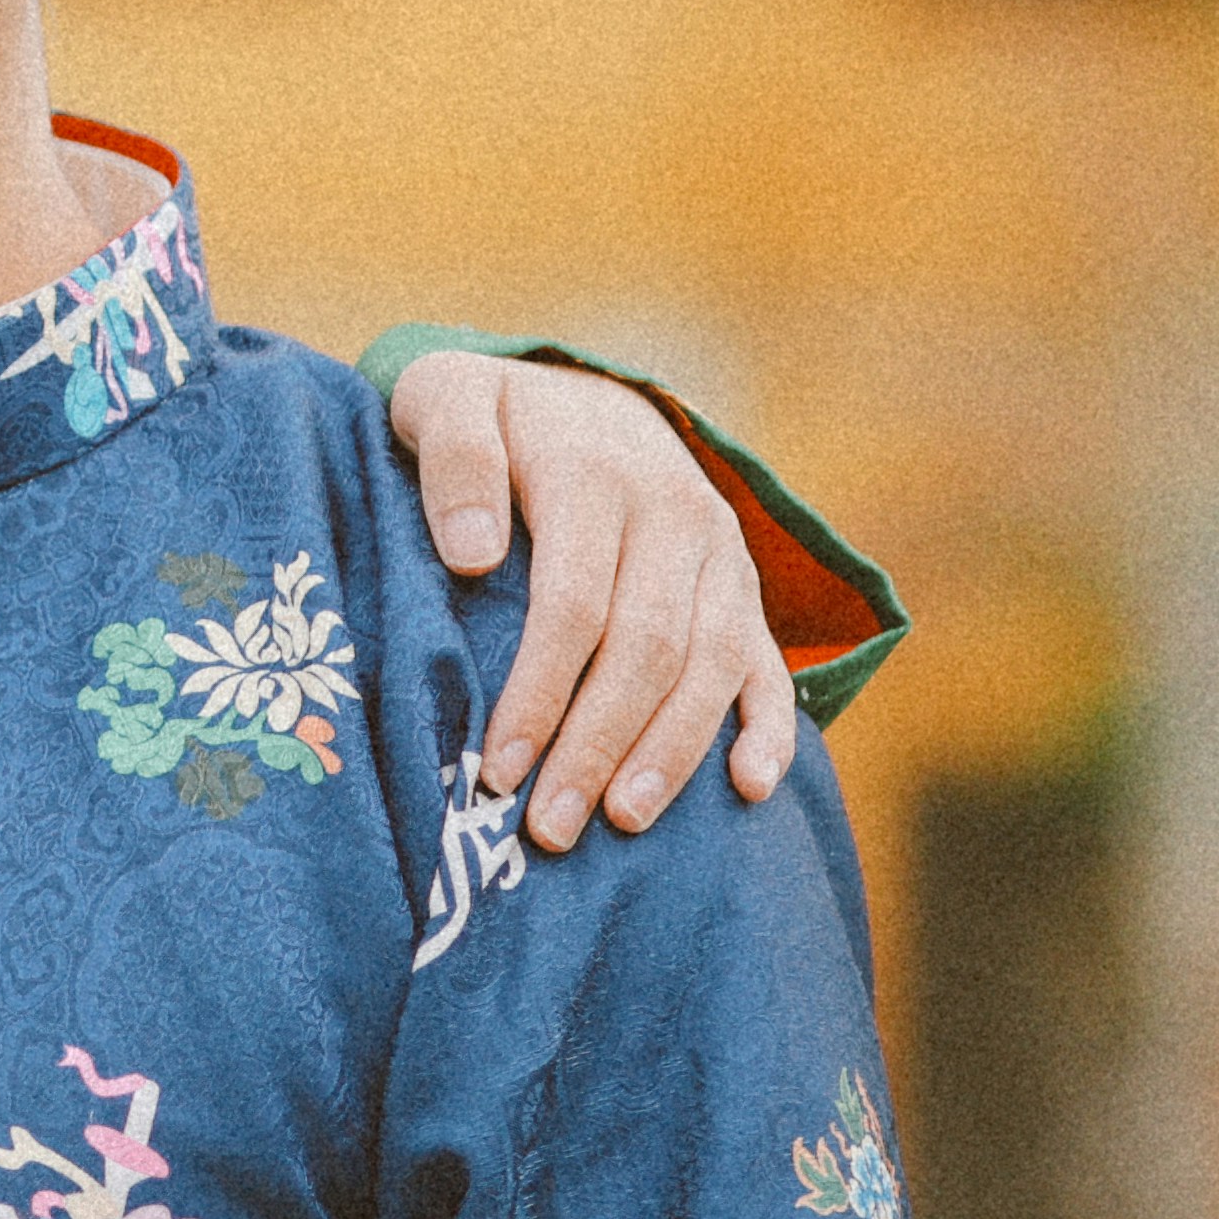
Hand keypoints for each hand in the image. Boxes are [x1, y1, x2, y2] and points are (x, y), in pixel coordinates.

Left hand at [391, 349, 805, 848]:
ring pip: (712, 664)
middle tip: (549, 828)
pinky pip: (768, 661)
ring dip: (672, 752)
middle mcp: (675, 514)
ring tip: (622, 822)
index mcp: (597, 476)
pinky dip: (771, 726)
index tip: (498, 770)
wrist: (580, 390)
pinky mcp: (744, 587)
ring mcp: (720, 554)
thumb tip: (474, 554)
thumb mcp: (447, 401)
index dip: (541, 693)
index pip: (575, 604)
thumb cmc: (492, 416)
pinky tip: (751, 788)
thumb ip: (455, 459)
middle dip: (599, 745)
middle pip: (648, 647)